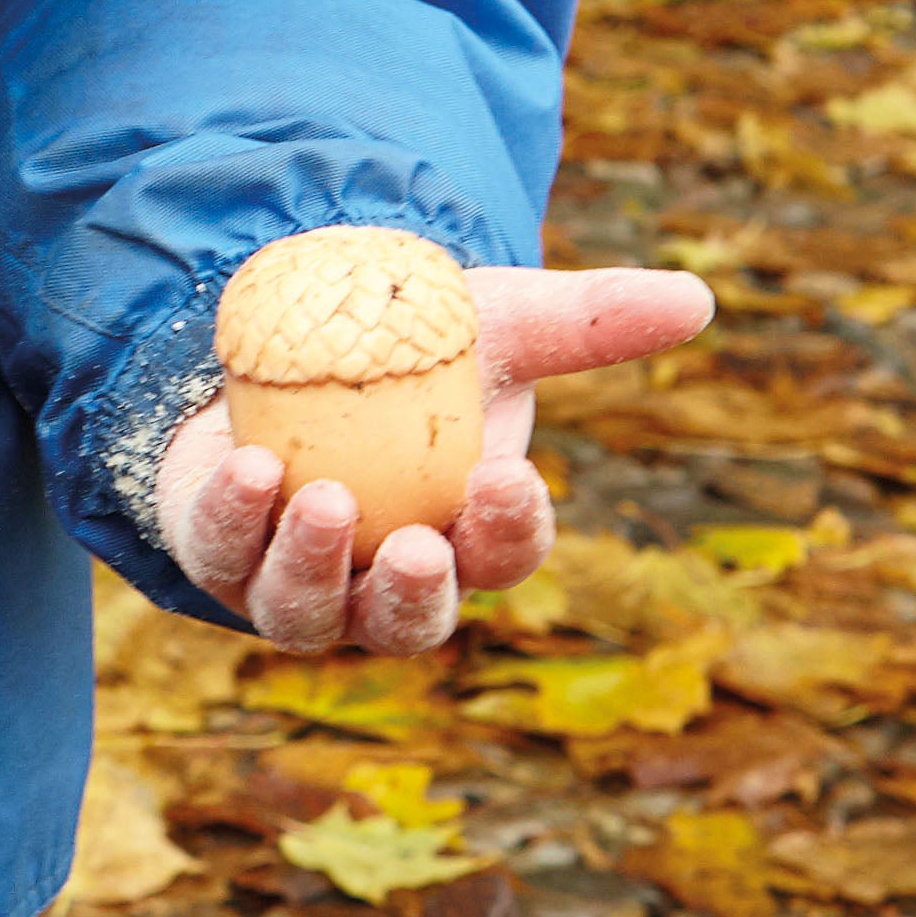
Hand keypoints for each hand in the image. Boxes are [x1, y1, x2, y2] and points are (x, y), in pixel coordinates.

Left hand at [154, 259, 713, 654]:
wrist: (292, 340)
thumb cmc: (410, 353)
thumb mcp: (497, 325)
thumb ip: (588, 321)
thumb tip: (697, 298)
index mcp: (463, 536)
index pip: (500, 556)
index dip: (509, 532)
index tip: (508, 478)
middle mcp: (381, 579)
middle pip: (408, 618)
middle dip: (415, 592)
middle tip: (422, 547)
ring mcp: (295, 579)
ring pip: (305, 612)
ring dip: (316, 566)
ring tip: (329, 504)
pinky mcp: (218, 549)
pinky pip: (222, 554)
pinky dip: (235, 521)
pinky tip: (251, 471)